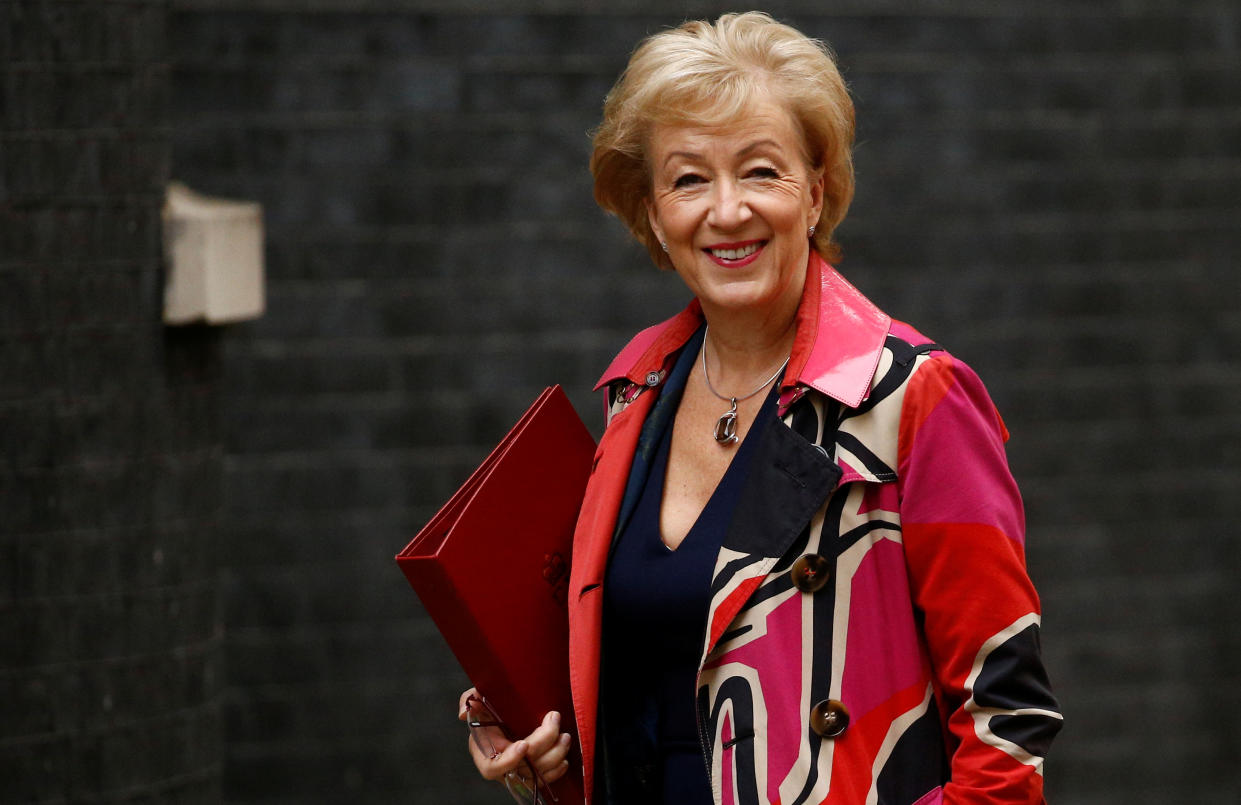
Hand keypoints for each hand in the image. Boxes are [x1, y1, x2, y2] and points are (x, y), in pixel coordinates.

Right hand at [458, 687, 572, 786]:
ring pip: (538, 774)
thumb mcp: (476, 700)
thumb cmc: (488, 709)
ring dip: (555, 755)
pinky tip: (564, 757)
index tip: (524, 744)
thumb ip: (468, 701)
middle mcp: (501, 768)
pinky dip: (557, 771)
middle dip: (543, 743)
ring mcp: (517, 772)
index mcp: (484, 753)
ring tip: (565, 736)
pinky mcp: (531, 774)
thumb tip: (463, 713)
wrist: (503, 716)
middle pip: (524, 766)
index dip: (509, 759)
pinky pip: (545, 780)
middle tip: (554, 720)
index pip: (494, 767)